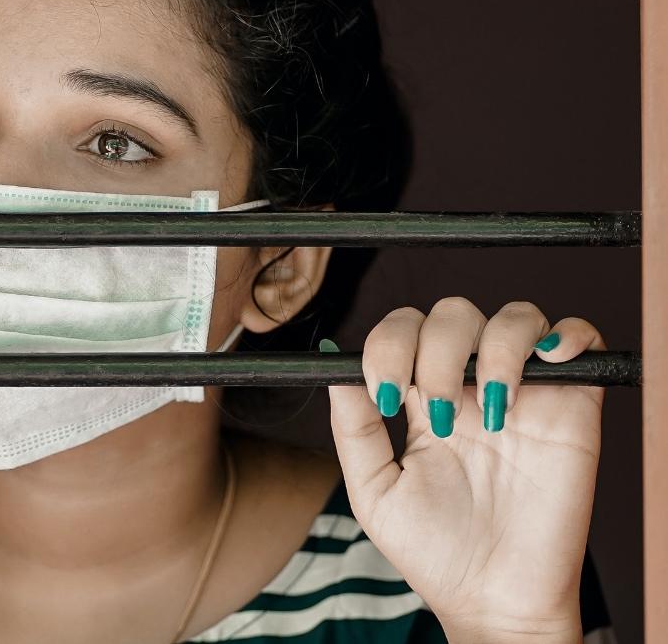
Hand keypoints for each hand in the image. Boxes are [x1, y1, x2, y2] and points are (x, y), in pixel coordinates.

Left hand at [326, 297, 602, 641]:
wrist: (493, 599)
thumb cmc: (434, 551)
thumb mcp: (374, 492)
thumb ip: (353, 429)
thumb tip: (334, 371)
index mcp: (421, 398)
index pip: (404, 333)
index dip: (388, 346)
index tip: (383, 394)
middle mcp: (471, 386)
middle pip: (452, 315)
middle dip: (436, 351)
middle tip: (437, 415)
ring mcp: (524, 392)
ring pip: (514, 316)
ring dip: (494, 349)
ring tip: (491, 412)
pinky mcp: (573, 406)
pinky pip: (579, 339)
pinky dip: (567, 334)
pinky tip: (546, 363)